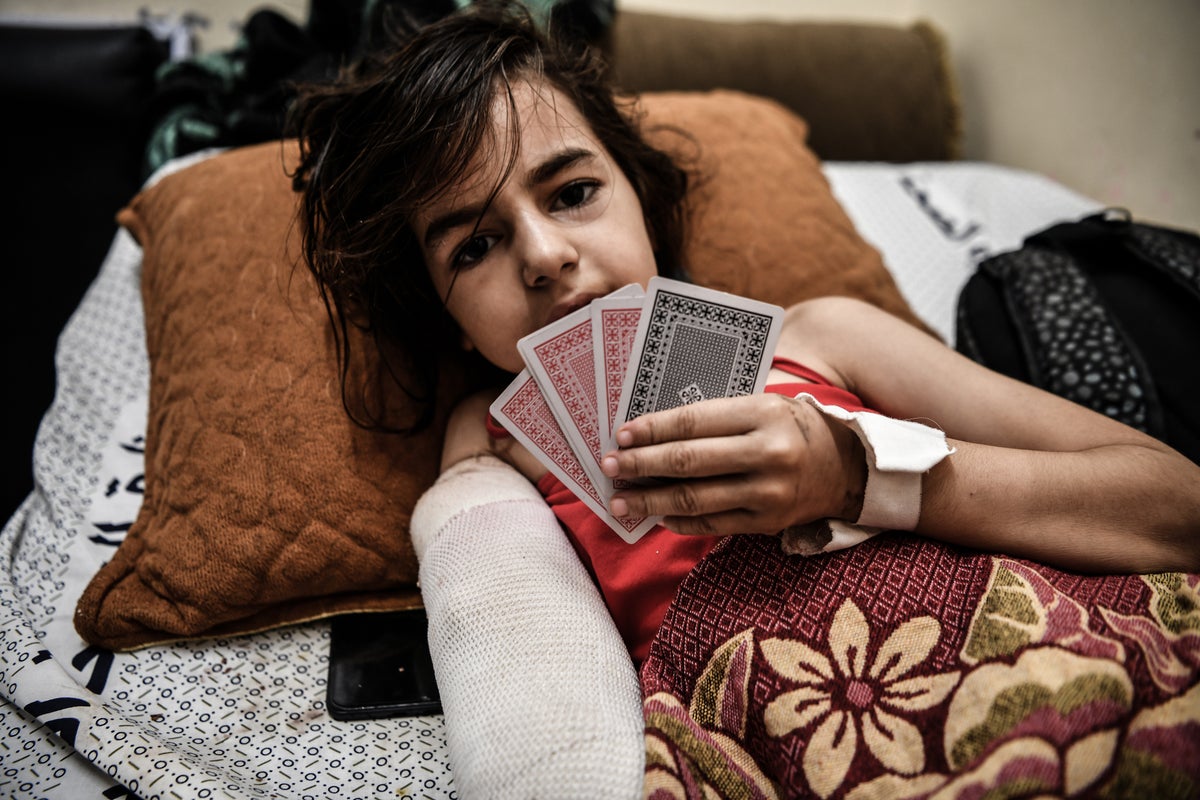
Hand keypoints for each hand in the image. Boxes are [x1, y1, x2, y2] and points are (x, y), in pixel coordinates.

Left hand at [600, 393, 865, 535]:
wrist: (845, 467)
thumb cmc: (791, 427)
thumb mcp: (761, 405)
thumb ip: (716, 415)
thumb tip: (654, 429)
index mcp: (763, 414)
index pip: (694, 422)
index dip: (653, 429)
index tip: (622, 434)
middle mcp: (767, 454)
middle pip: (689, 462)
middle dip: (641, 464)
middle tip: (610, 466)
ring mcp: (768, 493)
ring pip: (696, 499)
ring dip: (651, 501)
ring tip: (621, 500)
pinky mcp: (767, 523)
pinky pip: (713, 524)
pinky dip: (680, 521)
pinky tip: (657, 516)